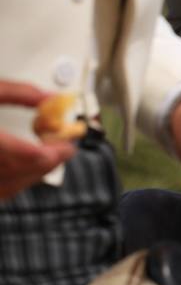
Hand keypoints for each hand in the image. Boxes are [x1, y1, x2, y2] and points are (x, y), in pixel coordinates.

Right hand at [0, 81, 76, 198]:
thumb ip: (18, 93)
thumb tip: (50, 98)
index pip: (27, 156)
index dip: (53, 153)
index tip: (69, 146)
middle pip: (22, 173)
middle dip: (49, 162)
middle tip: (67, 149)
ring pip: (10, 188)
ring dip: (34, 173)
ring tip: (51, 157)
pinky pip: (0, 192)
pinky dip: (16, 181)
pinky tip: (26, 168)